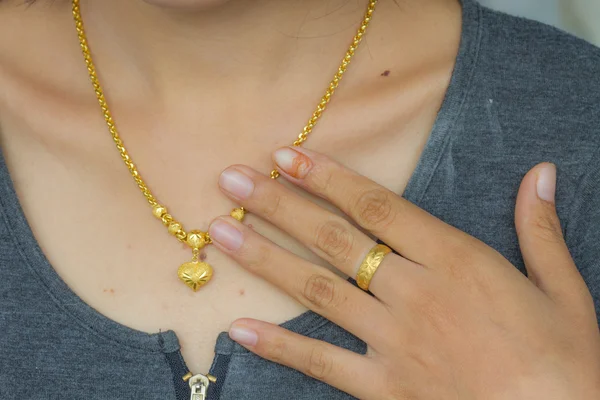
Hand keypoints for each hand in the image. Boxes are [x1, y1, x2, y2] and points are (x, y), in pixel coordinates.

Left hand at [208, 146, 599, 399]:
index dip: (328, 177)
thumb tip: (541, 173)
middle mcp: (415, 294)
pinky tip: (240, 328)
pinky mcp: (384, 388)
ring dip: (265, 259)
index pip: (377, 207)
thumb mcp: (565, 291)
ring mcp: (395, 342)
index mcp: (457, 261)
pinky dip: (279, 346)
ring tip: (221, 233)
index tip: (288, 155)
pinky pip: (321, 364)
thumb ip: (541, 230)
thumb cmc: (565, 363)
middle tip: (232, 180)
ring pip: (318, 291)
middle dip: (279, 205)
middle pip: (335, 239)